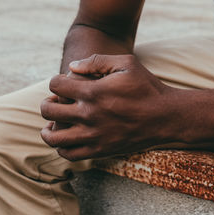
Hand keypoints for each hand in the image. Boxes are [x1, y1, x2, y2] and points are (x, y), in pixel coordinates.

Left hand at [40, 54, 173, 160]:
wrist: (166, 117)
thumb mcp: (126, 63)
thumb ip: (96, 61)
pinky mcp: (100, 151)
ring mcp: (93, 136)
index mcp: (94, 92)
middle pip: (49, 110)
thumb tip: (71, 67)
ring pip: (53, 137)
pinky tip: (66, 138)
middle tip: (55, 102)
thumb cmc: (146, 86)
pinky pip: (69, 154)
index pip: (56, 85)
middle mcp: (89, 115)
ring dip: (48, 128)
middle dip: (47, 103)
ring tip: (52, 123)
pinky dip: (61, 146)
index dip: (56, 81)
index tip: (64, 84)